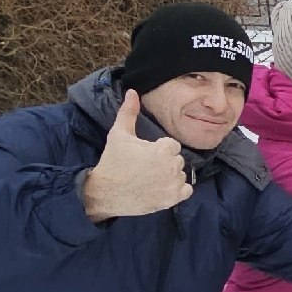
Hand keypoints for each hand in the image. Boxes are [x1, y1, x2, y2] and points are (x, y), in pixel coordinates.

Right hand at [80, 90, 192, 221]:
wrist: (104, 192)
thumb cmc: (112, 161)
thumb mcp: (119, 134)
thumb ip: (129, 112)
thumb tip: (132, 92)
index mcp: (164, 149)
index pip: (172, 145)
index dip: (159, 149)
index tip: (145, 155)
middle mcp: (172, 167)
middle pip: (177, 160)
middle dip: (164, 162)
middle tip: (146, 168)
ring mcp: (173, 185)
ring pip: (181, 174)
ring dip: (170, 176)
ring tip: (151, 179)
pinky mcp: (172, 200)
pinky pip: (186, 191)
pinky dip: (178, 190)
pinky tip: (162, 188)